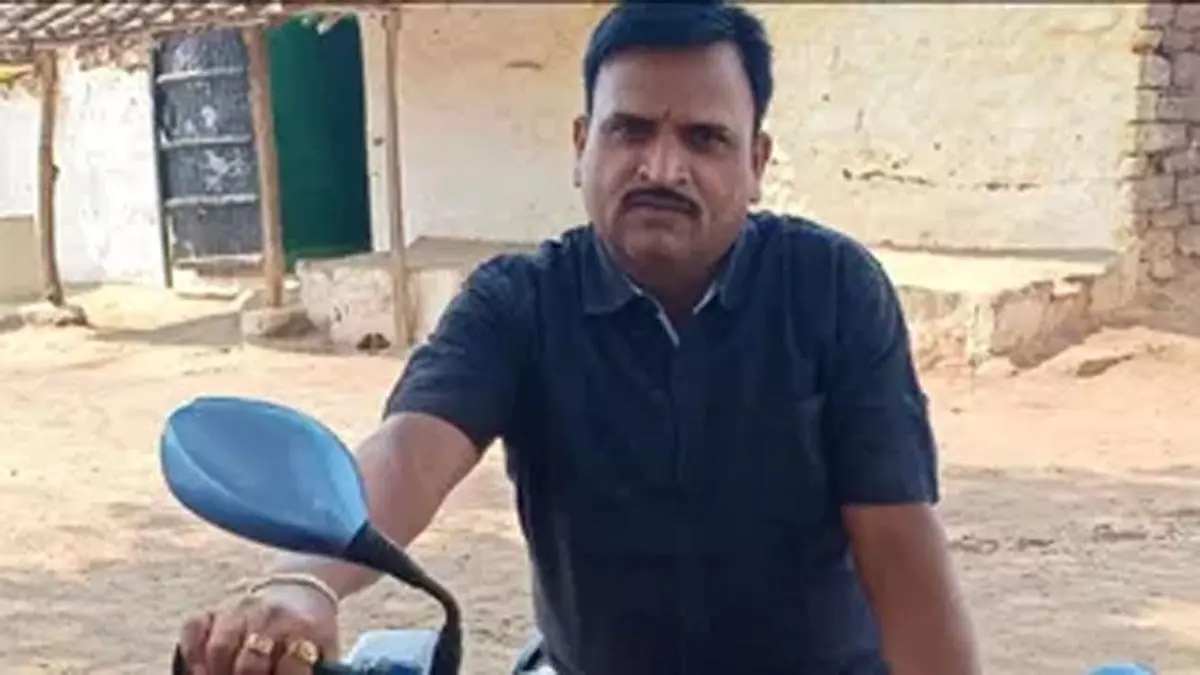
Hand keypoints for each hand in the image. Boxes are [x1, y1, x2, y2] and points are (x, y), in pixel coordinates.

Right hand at [178, 582, 338, 674]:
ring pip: (219, 648)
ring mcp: (240, 609)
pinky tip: (200, 670)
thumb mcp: (324, 648)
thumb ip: (315, 669)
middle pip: (249, 664)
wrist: (300, 590)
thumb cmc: (309, 632)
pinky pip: (194, 628)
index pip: (290, 666)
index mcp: (303, 628)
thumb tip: (316, 674)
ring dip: (216, 673)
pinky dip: (192, 653)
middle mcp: (270, 616)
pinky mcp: (217, 608)